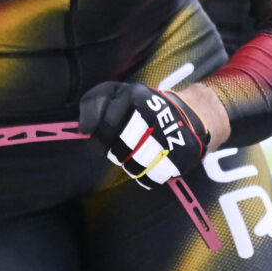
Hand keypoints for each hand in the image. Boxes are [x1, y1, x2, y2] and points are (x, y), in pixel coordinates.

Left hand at [79, 81, 210, 187]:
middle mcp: (151, 115)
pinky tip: (152, 161)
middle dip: (112, 149)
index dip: (93, 133)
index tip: (93, 133)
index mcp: (134, 96)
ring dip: (129, 162)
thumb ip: (95, 103)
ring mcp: (166, 137)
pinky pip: (149, 178)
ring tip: (138, 150)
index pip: (100, 125)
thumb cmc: (144, 107)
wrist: (189, 116)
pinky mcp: (179, 158)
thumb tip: (82, 128)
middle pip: (114, 149)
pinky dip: (147, 175)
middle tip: (120, 143)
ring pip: (130, 165)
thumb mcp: (119, 92)